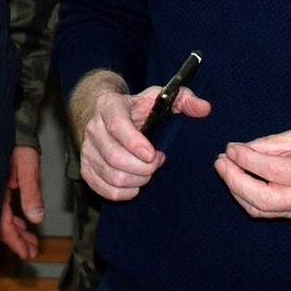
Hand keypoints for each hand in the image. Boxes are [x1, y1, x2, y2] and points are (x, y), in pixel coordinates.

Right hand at [0, 146, 44, 257]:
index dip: (16, 242)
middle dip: (18, 240)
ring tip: (31, 242)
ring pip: (3, 217)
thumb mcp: (27, 168)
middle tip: (32, 251)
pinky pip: (3, 207)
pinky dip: (14, 218)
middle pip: (2, 225)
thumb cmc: (18, 144)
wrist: (8, 125)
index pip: (3, 225)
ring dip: (18, 230)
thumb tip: (36, 219)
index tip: (28, 254)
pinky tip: (23, 223)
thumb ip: (31, 194)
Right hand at [69, 69, 209, 202]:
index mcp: (109, 106)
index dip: (135, 143)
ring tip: (148, 172)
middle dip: (143, 167)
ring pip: (111, 176)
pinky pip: (102, 188)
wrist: (108, 114)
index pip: (117, 125)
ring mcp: (87, 149)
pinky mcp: (86, 167)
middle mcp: (93, 128)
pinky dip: (123, 193)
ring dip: (136, 180)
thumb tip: (204, 109)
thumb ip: (183, 99)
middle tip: (158, 162)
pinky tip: (136, 185)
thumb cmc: (137, 108)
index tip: (154, 155)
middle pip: (114, 157)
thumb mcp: (159, 97)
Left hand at [214, 129, 290, 218]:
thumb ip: (271, 145)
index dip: (244, 159)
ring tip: (226, 168)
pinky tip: (241, 181)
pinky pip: (269, 212)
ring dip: (237, 190)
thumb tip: (238, 150)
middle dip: (233, 180)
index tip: (230, 148)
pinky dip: (249, 197)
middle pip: (261, 198)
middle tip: (220, 161)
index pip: (270, 171)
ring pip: (261, 209)